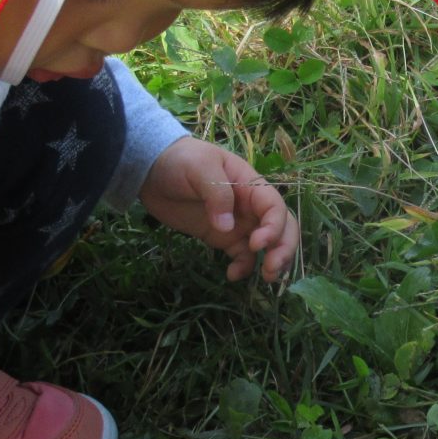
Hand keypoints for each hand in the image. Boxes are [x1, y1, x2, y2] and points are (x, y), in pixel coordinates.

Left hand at [139, 138, 298, 282]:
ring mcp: (238, 223)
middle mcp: (250, 206)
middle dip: (284, 249)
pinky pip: (243, 255)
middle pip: (282, 228)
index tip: (257, 244)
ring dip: (273, 261)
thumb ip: (217, 195)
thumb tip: (227, 228)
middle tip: (271, 270)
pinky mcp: (223, 237)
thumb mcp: (200, 168)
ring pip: (268, 244)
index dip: (274, 227)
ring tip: (266, 277)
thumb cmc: (181, 160)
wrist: (153, 169)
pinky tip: (232, 275)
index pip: (275, 207)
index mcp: (250, 185)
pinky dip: (244, 267)